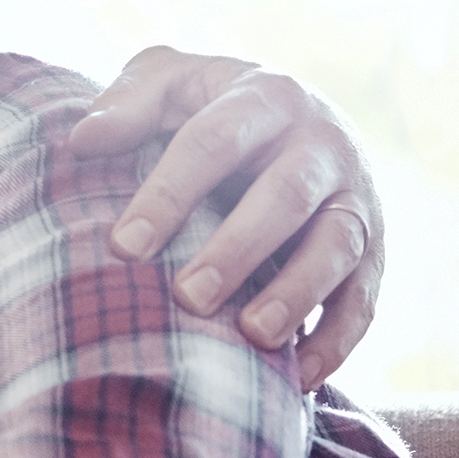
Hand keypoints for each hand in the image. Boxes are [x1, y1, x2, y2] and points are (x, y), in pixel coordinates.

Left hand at [67, 46, 382, 387]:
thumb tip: (84, 140)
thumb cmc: (207, 105)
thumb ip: (128, 103)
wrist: (293, 113)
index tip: (124, 247)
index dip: (168, 195)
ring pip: (337, 247)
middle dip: (238, 249)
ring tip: (252, 336)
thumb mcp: (168, 82)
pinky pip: (365, 297)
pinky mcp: (374, 249)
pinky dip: (337, 339)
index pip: (213, 144)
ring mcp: (355, 198)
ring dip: (297, 293)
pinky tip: (300, 376)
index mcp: (264, 98)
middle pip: (285, 197)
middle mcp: (320, 145)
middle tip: (188, 297)